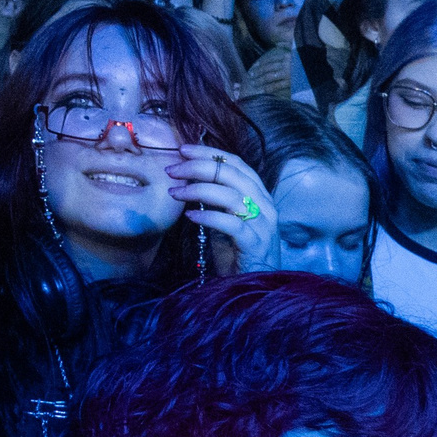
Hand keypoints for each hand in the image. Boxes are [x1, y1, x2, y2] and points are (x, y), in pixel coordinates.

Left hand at [166, 143, 278, 268]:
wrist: (252, 287)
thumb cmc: (235, 251)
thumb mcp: (223, 218)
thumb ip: (213, 197)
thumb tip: (185, 175)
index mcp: (259, 195)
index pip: (236, 164)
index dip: (209, 153)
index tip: (182, 149)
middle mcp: (266, 207)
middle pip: (232, 175)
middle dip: (198, 167)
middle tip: (171, 170)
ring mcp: (264, 226)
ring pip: (232, 196)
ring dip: (198, 190)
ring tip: (174, 192)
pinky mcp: (256, 246)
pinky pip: (233, 225)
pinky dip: (209, 217)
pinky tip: (190, 216)